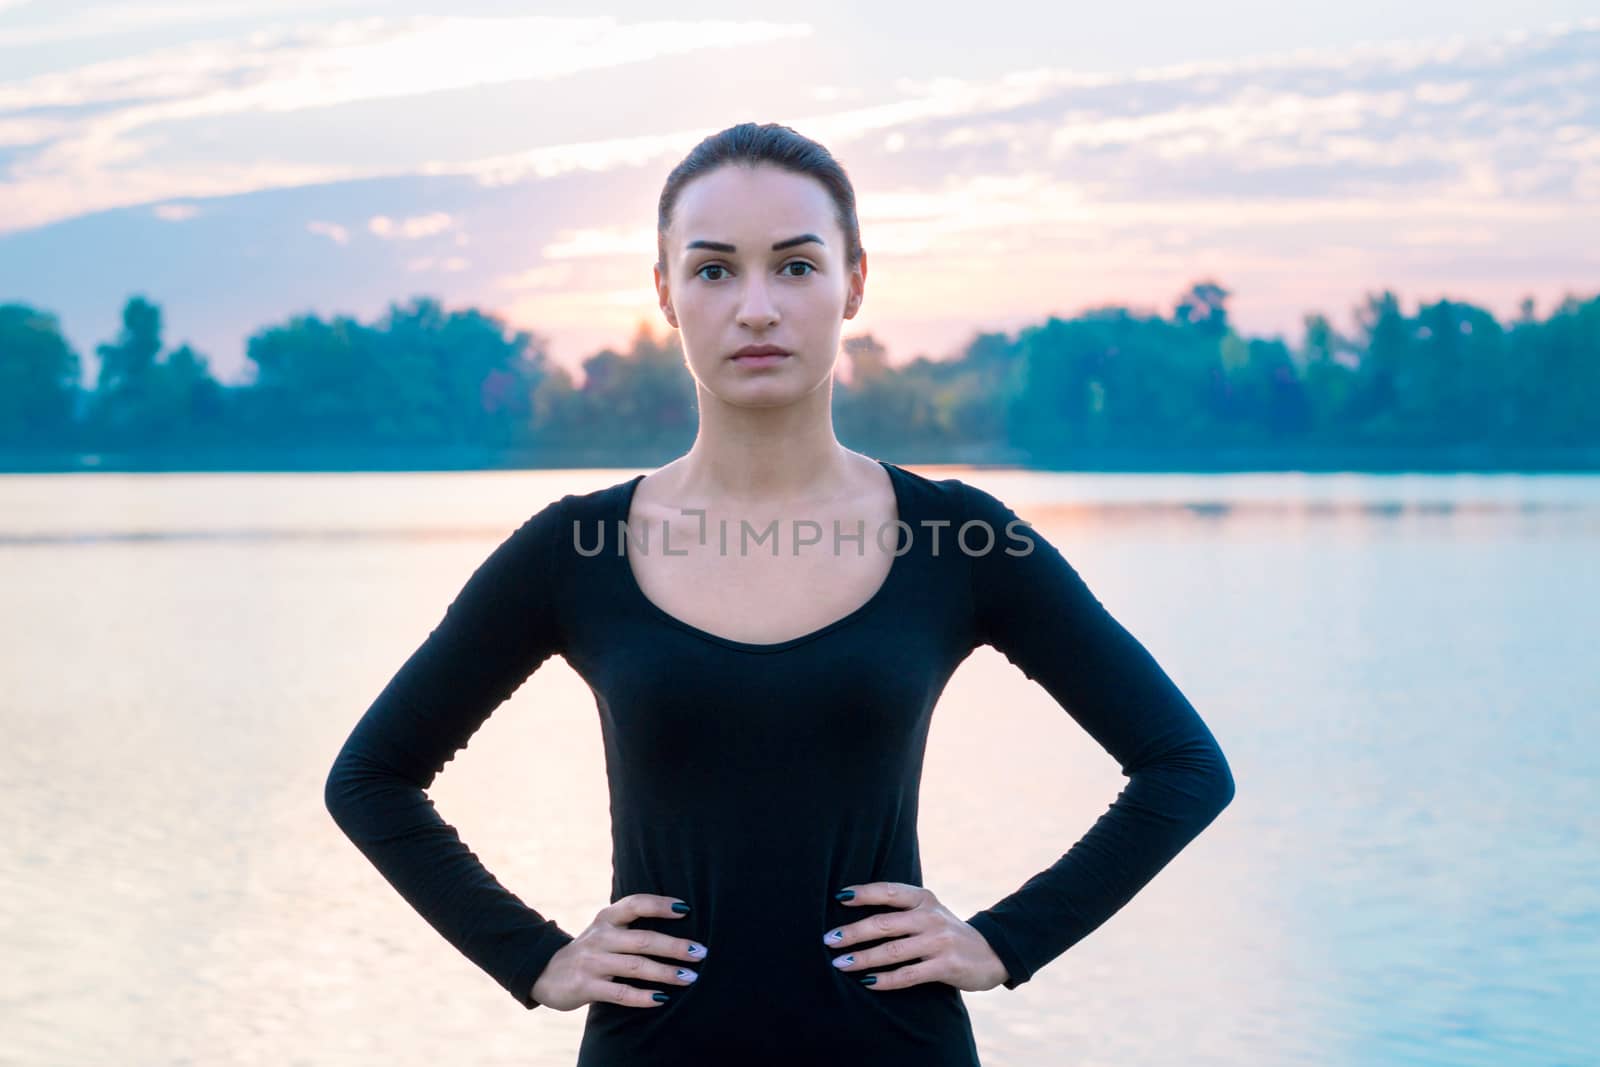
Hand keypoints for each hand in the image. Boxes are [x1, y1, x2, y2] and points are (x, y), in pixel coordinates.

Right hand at [530, 893, 707, 1010]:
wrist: (545, 972)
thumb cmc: (590, 950)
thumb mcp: (605, 930)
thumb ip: (632, 925)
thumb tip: (680, 918)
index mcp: (607, 918)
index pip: (636, 904)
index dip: (660, 905)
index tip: (686, 908)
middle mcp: (600, 937)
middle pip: (643, 940)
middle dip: (674, 947)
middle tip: (700, 952)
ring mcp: (592, 962)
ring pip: (636, 967)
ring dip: (666, 972)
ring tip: (690, 977)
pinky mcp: (586, 986)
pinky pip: (620, 992)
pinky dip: (643, 996)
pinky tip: (662, 999)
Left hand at [822, 882, 1009, 991]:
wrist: (991, 953)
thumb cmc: (946, 932)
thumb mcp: (929, 912)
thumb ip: (901, 910)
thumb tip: (853, 909)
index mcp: (923, 898)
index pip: (888, 891)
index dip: (863, 893)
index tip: (839, 897)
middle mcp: (930, 916)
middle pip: (884, 923)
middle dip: (854, 932)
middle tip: (829, 940)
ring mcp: (939, 941)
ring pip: (892, 950)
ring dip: (863, 958)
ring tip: (840, 964)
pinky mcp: (946, 966)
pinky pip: (908, 975)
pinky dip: (885, 980)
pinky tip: (867, 982)